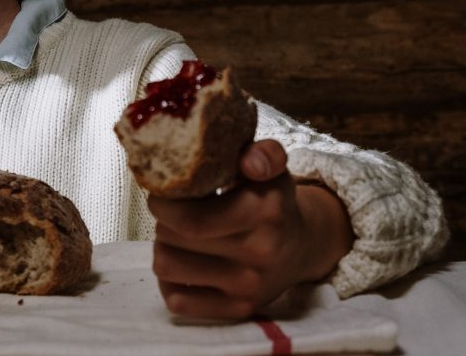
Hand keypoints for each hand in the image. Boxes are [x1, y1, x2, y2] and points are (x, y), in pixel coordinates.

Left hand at [147, 139, 353, 319]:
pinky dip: (170, 281)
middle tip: (170, 212)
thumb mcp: (273, 169)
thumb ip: (263, 155)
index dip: (162, 204)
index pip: (190, 219)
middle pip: (171, 238)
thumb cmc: (273, 201)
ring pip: (166, 267)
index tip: (162, 193)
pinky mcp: (238, 310)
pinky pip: (177, 301)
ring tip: (176, 237)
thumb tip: (251, 161)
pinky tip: (184, 264)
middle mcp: (259, 253)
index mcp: (265, 212)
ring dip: (163, 248)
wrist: (303, 246)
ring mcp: (248, 287)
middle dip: (162, 221)